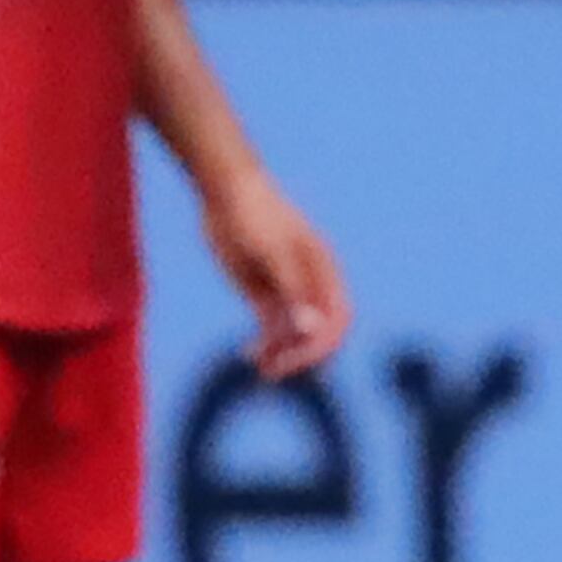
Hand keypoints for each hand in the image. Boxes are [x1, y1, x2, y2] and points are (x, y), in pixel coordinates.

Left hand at [203, 167, 350, 380]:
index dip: (323, 343)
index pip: (338, 318)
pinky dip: (265, 345)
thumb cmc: (253, 214)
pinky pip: (272, 328)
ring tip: (262, 370)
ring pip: (294, 335)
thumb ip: (293, 288)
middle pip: (320, 332)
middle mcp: (311, 284)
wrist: (224, 190)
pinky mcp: (264, 294)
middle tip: (275, 371)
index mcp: (324, 271)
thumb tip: (312, 328)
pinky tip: (249, 354)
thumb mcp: (272, 252)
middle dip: (303, 355)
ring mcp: (288, 290)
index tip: (296, 359)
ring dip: (283, 355)